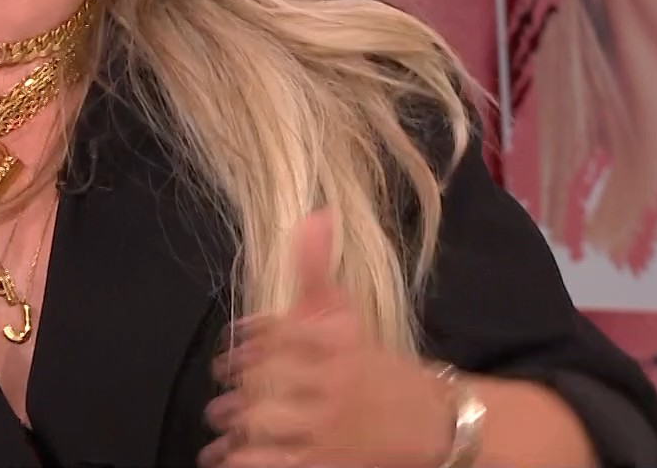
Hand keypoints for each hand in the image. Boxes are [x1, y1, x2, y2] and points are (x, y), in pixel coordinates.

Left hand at [200, 210, 458, 467]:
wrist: (433, 423)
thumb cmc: (378, 368)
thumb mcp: (350, 316)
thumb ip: (319, 269)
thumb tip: (316, 214)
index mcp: (339, 342)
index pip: (280, 332)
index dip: (247, 339)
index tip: (231, 347)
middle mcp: (334, 383)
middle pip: (264, 381)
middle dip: (238, 389)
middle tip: (222, 398)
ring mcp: (329, 429)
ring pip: (263, 425)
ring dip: (236, 427)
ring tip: (224, 430)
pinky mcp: (327, 464)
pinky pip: (271, 464)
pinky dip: (244, 461)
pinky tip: (231, 458)